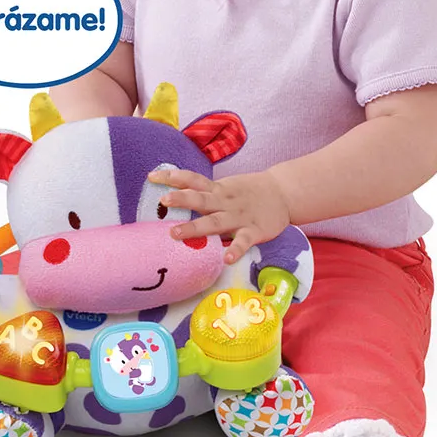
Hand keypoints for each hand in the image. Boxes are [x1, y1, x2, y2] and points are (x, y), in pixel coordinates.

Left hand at [148, 169, 290, 263]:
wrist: (284, 193)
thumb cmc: (248, 194)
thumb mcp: (225, 188)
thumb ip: (205, 194)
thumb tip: (175, 197)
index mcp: (218, 190)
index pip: (192, 180)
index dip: (173, 177)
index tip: (151, 176)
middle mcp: (225, 202)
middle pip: (200, 199)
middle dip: (182, 199)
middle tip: (163, 200)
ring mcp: (239, 216)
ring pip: (215, 221)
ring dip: (195, 227)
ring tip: (175, 233)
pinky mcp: (254, 231)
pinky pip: (243, 241)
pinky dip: (235, 249)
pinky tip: (226, 259)